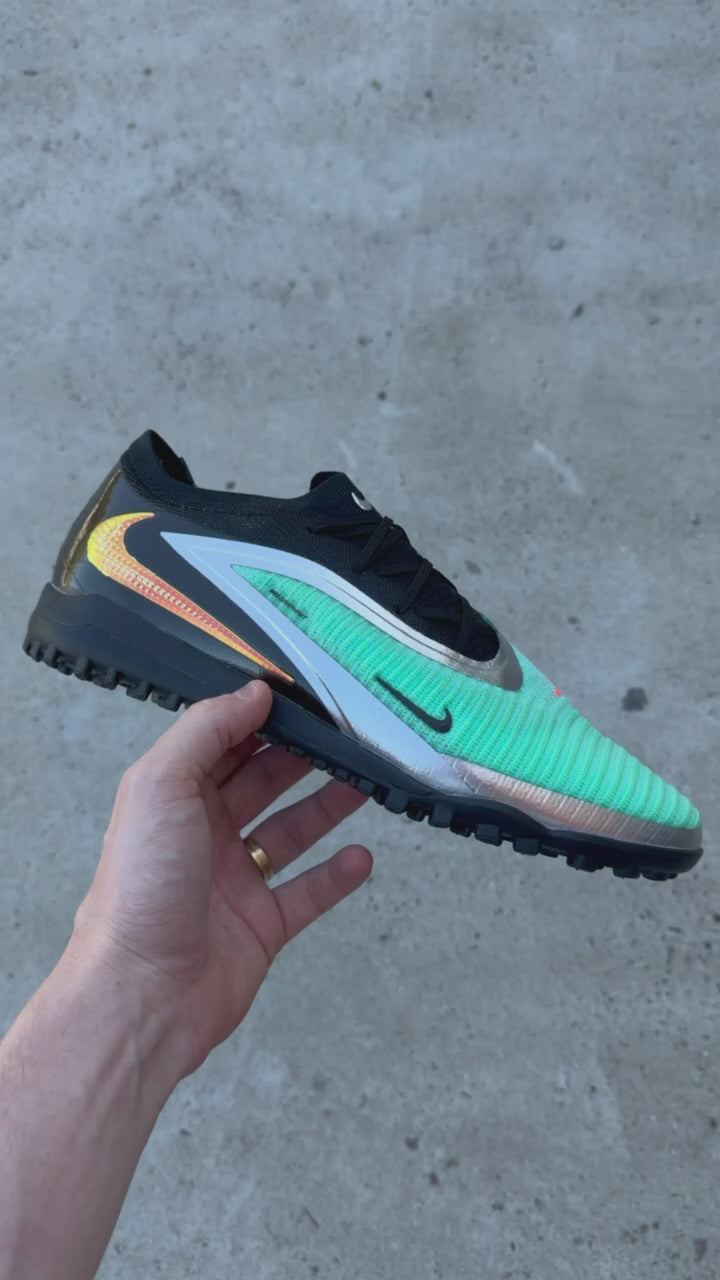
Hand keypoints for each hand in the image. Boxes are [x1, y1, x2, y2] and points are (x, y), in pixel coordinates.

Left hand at [69, 681, 371, 1078]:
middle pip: (262, 782)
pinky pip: (307, 893)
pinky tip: (362, 857)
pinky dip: (336, 876)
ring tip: (367, 781)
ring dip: (328, 806)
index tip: (303, 695)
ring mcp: (235, 881)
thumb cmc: (140, 887)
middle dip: (302, 756)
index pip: (222, 744)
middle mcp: (203, 835)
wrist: (143, 992)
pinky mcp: (262, 927)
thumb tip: (252, 694)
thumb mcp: (161, 785)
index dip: (259, 717)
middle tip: (347, 732)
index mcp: (173, 798)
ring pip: (291, 832)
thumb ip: (207, 731)